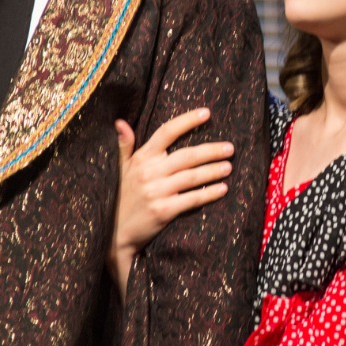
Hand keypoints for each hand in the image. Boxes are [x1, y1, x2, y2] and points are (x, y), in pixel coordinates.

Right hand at [110, 108, 233, 295]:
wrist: (115, 233)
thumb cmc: (120, 197)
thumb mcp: (119, 169)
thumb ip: (124, 145)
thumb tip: (120, 122)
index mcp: (141, 158)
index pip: (167, 132)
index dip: (187, 121)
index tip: (207, 113)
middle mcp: (149, 172)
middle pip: (187, 156)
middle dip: (211, 151)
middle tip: (230, 148)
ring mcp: (156, 192)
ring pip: (192, 177)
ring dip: (213, 171)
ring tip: (229, 166)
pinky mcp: (163, 211)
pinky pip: (192, 199)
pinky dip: (209, 194)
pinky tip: (222, 189)